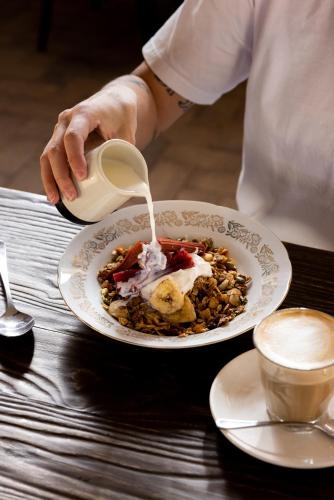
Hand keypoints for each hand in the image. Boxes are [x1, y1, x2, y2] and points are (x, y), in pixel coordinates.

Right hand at [40, 85, 137, 203]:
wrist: (113, 101)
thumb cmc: (122, 115)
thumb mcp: (127, 132)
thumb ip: (127, 153)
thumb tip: (130, 185)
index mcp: (84, 114)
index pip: (73, 137)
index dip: (75, 157)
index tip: (82, 176)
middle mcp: (66, 120)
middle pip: (55, 149)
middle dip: (61, 175)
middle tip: (71, 195)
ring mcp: (60, 129)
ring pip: (47, 155)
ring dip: (50, 179)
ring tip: (56, 200)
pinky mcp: (59, 139)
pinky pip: (49, 158)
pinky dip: (50, 176)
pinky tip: (53, 192)